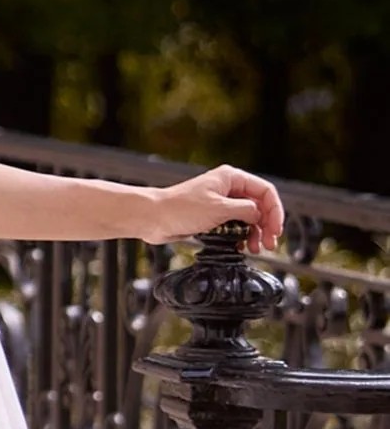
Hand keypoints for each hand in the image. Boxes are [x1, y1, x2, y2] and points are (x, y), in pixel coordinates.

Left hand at [143, 164, 283, 254]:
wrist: (153, 218)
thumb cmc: (180, 208)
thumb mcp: (219, 209)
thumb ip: (245, 211)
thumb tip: (260, 216)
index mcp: (232, 178)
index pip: (265, 192)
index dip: (275, 211)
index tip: (276, 230)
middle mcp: (228, 188)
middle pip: (259, 206)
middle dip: (266, 225)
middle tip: (269, 245)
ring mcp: (221, 203)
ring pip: (248, 218)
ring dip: (255, 233)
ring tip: (255, 249)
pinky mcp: (213, 217)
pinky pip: (234, 226)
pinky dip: (241, 236)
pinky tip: (242, 247)